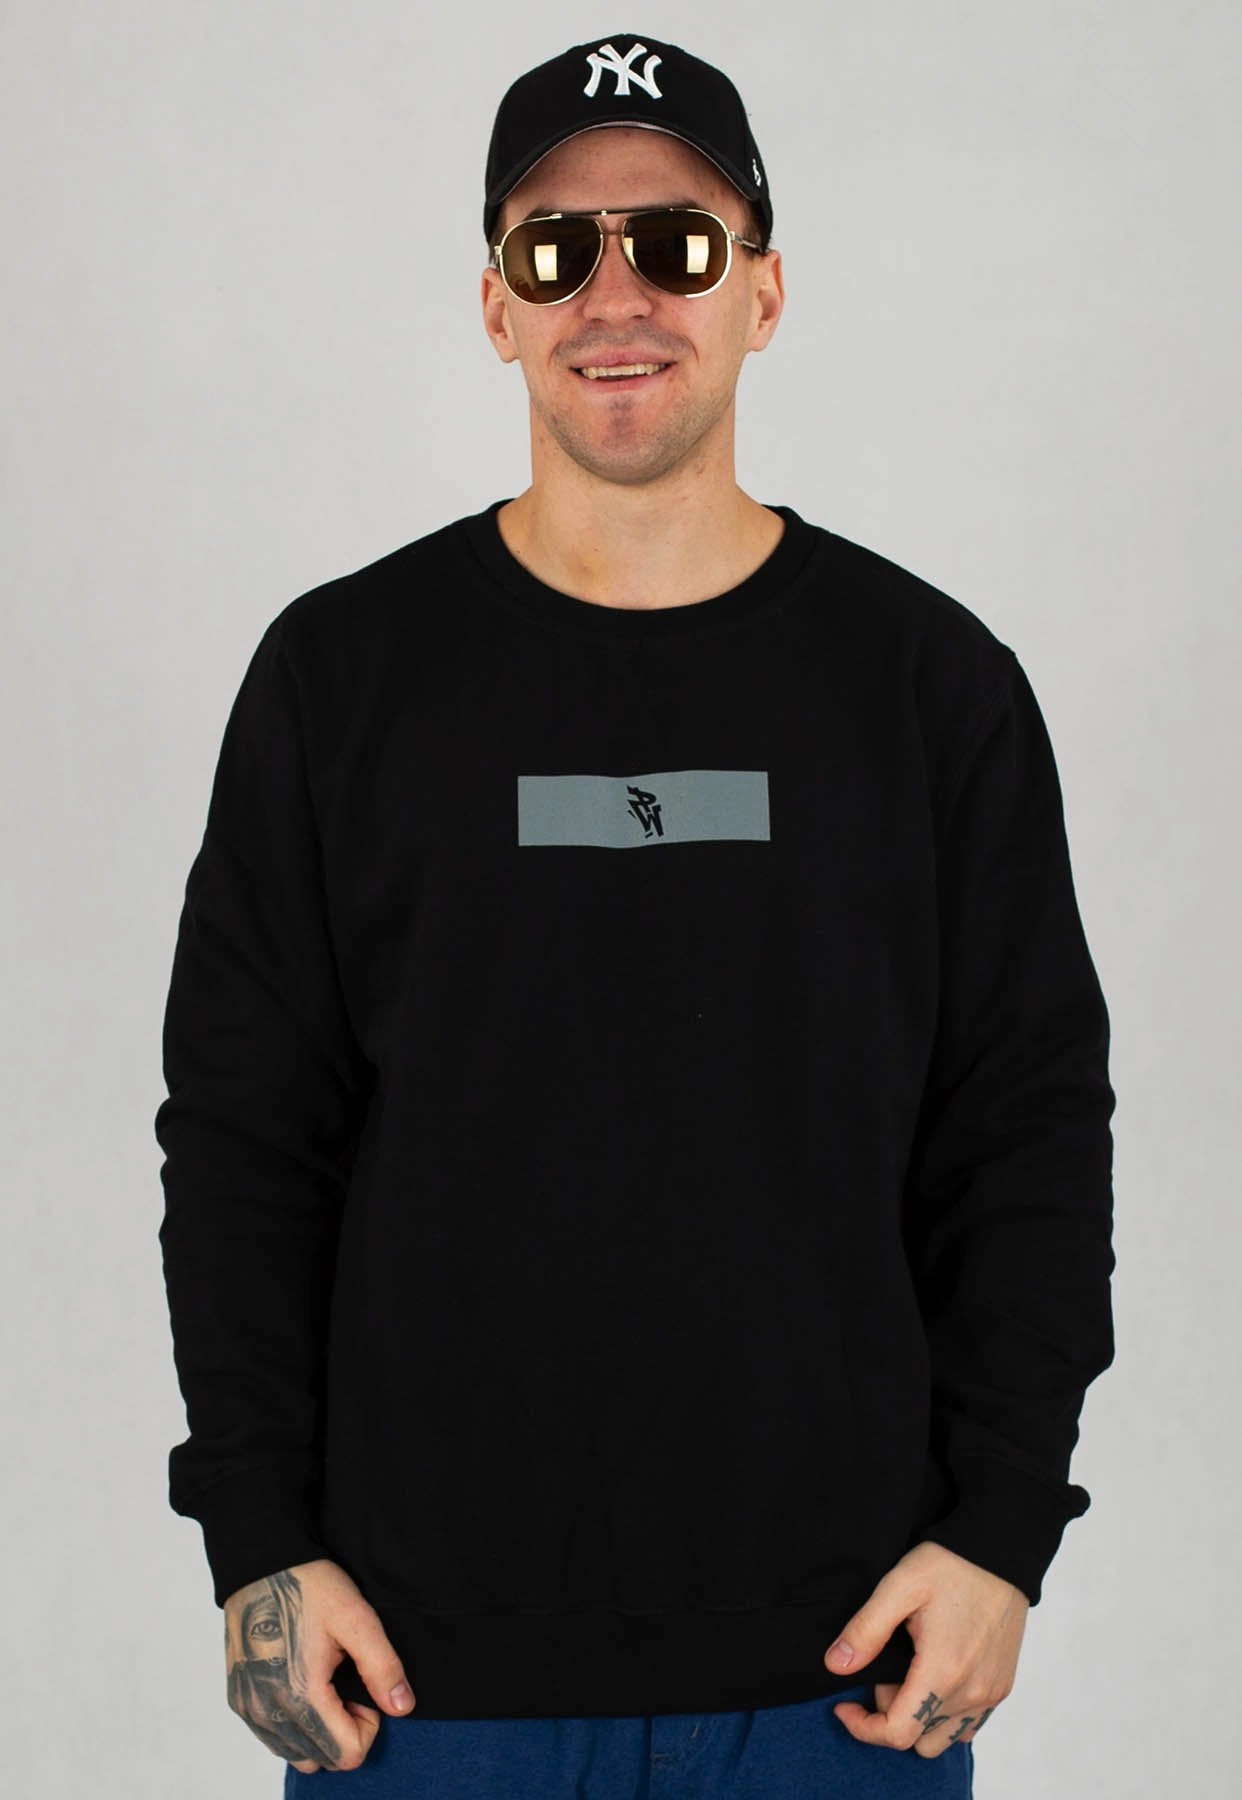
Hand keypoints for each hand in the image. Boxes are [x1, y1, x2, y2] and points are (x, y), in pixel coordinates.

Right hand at [223, 1558, 415, 1772]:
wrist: (260, 1562)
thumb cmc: (309, 1586)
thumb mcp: (357, 1618)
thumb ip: (382, 1667)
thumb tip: (402, 1708)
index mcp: (301, 1695)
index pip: (347, 1755)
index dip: (367, 1725)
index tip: (362, 1685)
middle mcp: (269, 1712)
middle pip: (323, 1760)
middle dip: (344, 1729)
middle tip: (344, 1682)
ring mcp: (250, 1708)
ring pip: (297, 1755)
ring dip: (319, 1731)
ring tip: (324, 1681)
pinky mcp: (239, 1700)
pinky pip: (274, 1739)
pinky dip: (295, 1725)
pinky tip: (302, 1683)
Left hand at [824, 1540, 1028, 1756]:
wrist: (1000, 1552)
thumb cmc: (950, 1565)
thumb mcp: (899, 1586)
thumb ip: (866, 1630)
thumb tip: (835, 1666)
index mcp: (943, 1671)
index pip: (897, 1733)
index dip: (863, 1727)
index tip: (843, 1705)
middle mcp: (971, 1693)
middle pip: (917, 1737)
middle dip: (890, 1712)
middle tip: (885, 1667)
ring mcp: (991, 1694)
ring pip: (942, 1739)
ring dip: (918, 1717)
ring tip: (909, 1672)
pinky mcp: (1001, 1687)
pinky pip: (966, 1726)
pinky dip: (944, 1715)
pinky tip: (933, 1677)